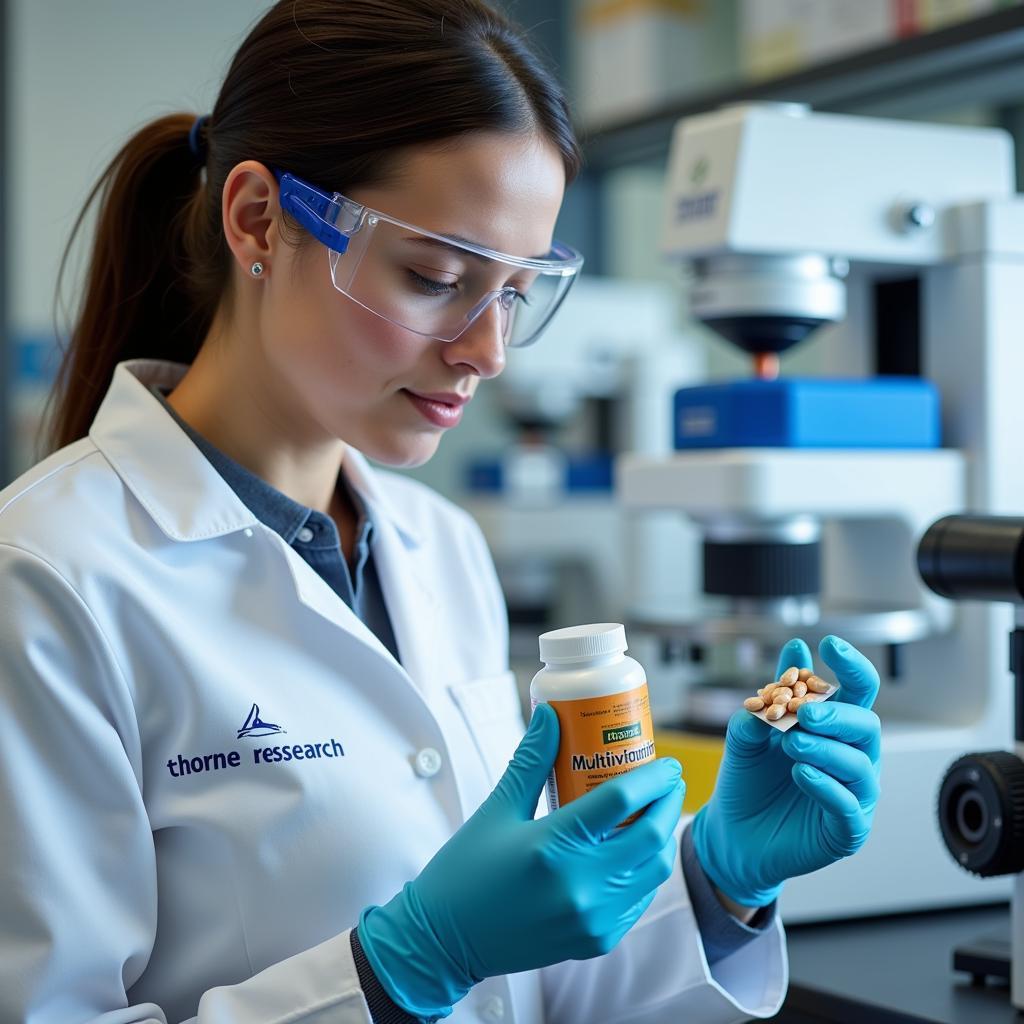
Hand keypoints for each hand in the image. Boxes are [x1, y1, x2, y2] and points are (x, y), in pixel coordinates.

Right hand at [357, 703, 685, 1018]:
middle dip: (669, 802)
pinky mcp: (596, 941)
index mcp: (553, 845)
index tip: (665, 761)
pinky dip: (647, 870)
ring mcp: (592, 918)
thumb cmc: (466, 871)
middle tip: (669, 780)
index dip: (652, 776)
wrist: (446, 941)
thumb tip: (550, 715)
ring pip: (653, 870)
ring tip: (658, 810)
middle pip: (650, 835)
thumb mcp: (497, 809)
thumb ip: (531, 760)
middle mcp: (580, 884)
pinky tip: (637, 850)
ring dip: (663, 836)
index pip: (620, 800)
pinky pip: (639, 899)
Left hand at [692, 635, 880, 907]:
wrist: (732, 832)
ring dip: (826, 749)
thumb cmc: (748, 780)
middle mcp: (852, 757)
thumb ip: (770, 695)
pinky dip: (826, 786)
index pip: (858, 691)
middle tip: (805, 711)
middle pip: (866, 726)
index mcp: (834, 728)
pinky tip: (801, 773)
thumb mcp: (748, 732)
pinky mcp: (846, 830)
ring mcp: (854, 795)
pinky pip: (847, 806)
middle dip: (838, 715)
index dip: (851, 667)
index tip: (831, 645)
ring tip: (791, 743)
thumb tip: (795, 650)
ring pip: (859, 765)